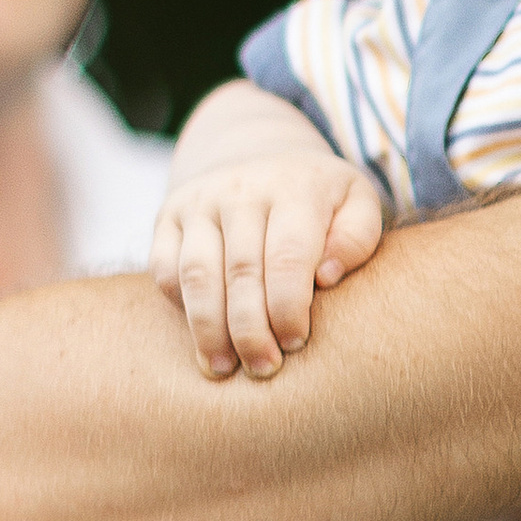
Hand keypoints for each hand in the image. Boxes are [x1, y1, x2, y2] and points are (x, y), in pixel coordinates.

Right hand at [151, 147, 385, 380]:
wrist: (258, 151)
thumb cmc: (318, 197)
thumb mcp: (356, 202)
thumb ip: (356, 238)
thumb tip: (326, 277)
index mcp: (294, 187)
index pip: (287, 256)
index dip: (289, 308)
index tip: (295, 343)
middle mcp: (242, 189)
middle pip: (241, 272)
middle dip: (250, 330)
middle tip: (263, 369)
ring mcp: (199, 201)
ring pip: (196, 273)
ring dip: (208, 329)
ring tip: (222, 369)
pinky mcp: (168, 215)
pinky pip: (164, 268)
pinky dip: (181, 307)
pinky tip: (203, 336)